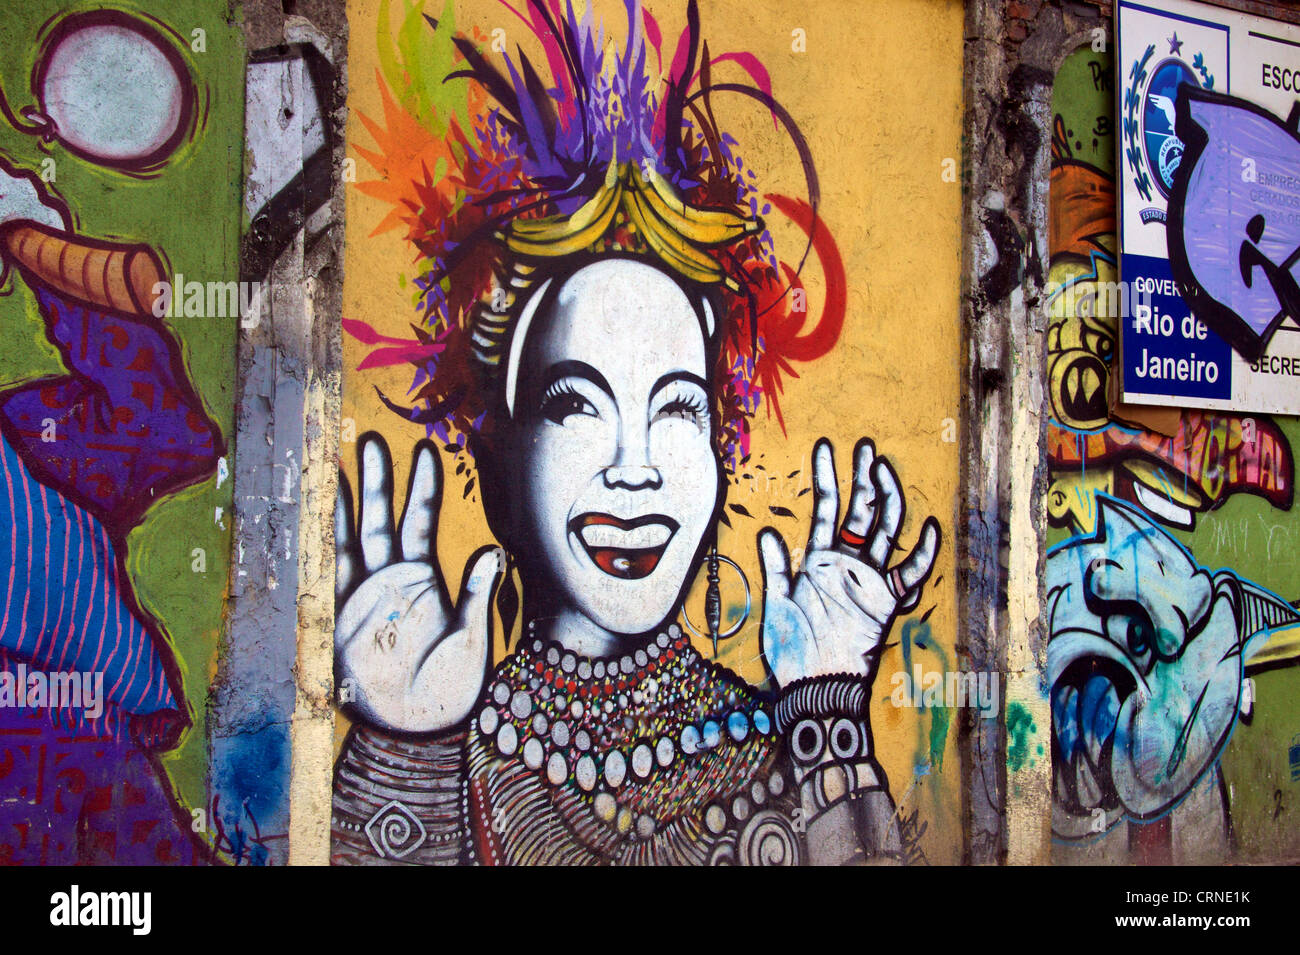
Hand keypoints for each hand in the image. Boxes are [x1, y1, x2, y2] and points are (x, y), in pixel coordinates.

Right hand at [335, 435, 501, 732]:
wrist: (418, 729)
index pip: (419, 521)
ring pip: (350, 538)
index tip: (424, 449)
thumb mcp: (472, 638)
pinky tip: (312, 513)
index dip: (422, 487)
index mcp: (423, 580)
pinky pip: (328, 575)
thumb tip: (495, 552)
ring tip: (334, 461)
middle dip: (377, 479)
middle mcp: (390, 580)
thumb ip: (477, 595)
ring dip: (343, 502)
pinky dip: (321, 544)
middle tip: (372, 438)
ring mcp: (362, 596)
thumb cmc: (449, 688)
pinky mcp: (340, 618)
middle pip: (381, 518)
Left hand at [758, 437, 940, 688]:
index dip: (825, 476)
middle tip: (866, 447)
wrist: (814, 687)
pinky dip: (923, 553)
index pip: (825, 508)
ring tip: (886, 470)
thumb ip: (776, 567)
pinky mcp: (886, 602)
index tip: (825, 446)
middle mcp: (846, 564)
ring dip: (887, 500)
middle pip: (860, 511)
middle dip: (862, 478)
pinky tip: (930, 528)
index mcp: (818, 559)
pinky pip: (911, 574)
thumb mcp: (777, 604)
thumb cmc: (792, 649)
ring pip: (885, 531)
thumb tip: (767, 531)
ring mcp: (868, 580)